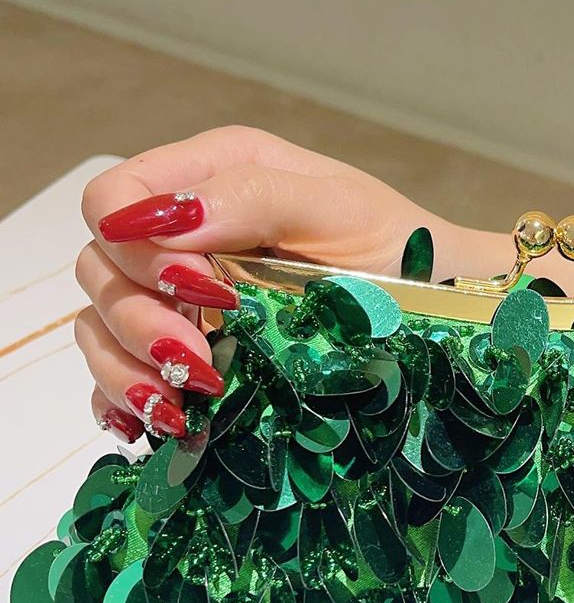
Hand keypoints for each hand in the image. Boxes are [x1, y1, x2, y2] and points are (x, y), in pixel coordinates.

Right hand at [76, 125, 573, 440]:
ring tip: (185, 405)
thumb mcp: (339, 210)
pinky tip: (163, 424)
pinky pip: (123, 380)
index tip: (198, 287)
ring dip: (130, 370)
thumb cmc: (401, 250)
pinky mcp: (191, 356)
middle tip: (202, 361)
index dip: (133, 243)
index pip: (115, 197)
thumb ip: (252, 197)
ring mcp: (182, 300)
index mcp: (212, 178)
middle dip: (138, 318)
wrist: (444, 311)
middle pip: (100, 270)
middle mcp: (185, 234)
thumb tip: (166, 219)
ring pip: (101, 328)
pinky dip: (128, 404)